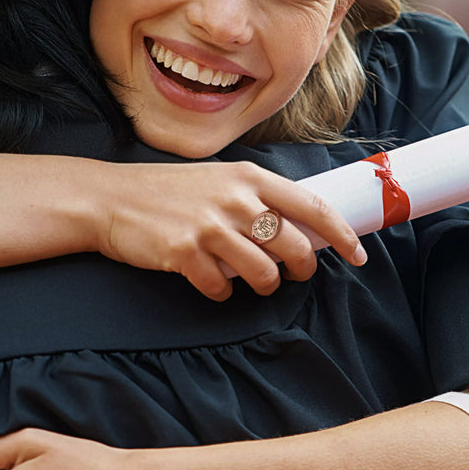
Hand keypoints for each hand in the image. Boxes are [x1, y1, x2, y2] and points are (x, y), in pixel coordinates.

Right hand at [95, 160, 365, 300]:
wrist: (110, 198)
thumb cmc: (168, 191)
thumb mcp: (219, 179)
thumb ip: (256, 197)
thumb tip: (296, 226)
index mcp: (249, 177)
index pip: (312, 206)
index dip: (341, 235)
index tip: (357, 255)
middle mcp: (235, 200)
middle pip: (294, 246)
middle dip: (302, 269)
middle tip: (295, 275)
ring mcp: (210, 227)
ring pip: (263, 273)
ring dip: (264, 286)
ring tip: (253, 282)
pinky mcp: (185, 252)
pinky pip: (221, 288)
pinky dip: (222, 292)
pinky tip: (213, 283)